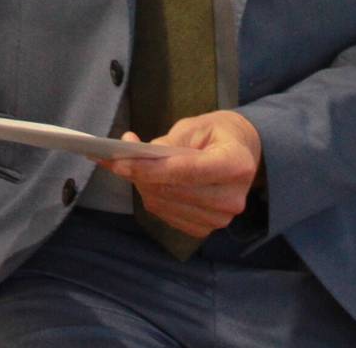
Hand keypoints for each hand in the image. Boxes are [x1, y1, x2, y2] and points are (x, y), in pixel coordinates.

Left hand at [99, 110, 262, 239]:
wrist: (244, 156)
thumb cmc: (218, 135)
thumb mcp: (196, 126)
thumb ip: (168, 141)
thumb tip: (134, 154)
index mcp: (237, 165)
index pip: (187, 170)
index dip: (151, 168)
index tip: (119, 161)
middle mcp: (232, 198)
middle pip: (173, 190)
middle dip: (139, 175)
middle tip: (112, 158)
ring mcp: (220, 219)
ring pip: (165, 204)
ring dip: (142, 186)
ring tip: (127, 166)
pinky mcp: (205, 229)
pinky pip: (167, 215)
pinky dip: (151, 197)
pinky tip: (145, 181)